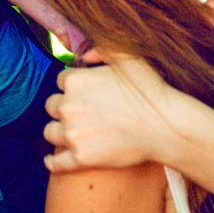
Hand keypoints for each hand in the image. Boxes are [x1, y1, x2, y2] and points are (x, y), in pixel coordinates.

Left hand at [42, 60, 173, 170]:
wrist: (164, 126)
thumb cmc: (150, 91)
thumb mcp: (128, 58)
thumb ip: (103, 50)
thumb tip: (86, 55)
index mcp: (76, 81)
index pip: (61, 81)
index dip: (73, 86)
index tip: (84, 93)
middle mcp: (68, 106)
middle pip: (52, 105)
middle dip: (64, 108)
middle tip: (80, 112)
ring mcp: (72, 134)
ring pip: (49, 131)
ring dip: (59, 131)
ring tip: (72, 133)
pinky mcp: (80, 158)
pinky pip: (55, 162)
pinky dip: (53, 162)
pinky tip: (53, 159)